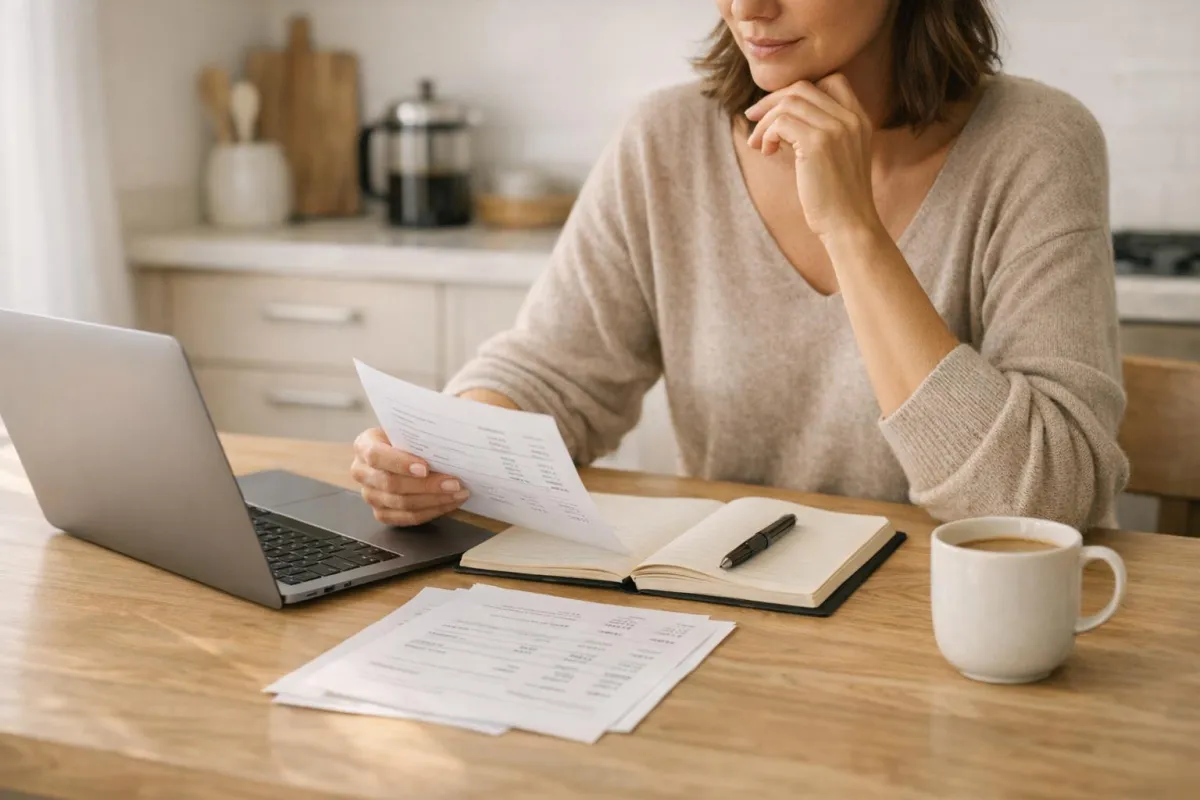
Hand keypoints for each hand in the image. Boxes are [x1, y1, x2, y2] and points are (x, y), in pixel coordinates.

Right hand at [351, 428, 469, 525]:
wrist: (399, 451)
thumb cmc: (406, 437)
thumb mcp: (407, 429)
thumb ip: (419, 432)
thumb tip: (447, 434)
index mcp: (364, 445)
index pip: (376, 456)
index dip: (400, 463)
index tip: (425, 468)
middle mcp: (361, 472)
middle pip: (391, 484)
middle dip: (427, 485)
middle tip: (454, 483)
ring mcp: (370, 495)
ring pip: (401, 504)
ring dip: (434, 500)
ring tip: (458, 493)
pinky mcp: (381, 513)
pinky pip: (406, 518)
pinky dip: (431, 512)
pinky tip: (449, 503)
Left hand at [745, 75, 881, 241]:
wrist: (850, 226)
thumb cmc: (837, 199)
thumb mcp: (837, 157)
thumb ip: (822, 133)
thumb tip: (781, 119)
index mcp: (859, 119)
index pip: (830, 81)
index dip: (797, 91)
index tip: (777, 110)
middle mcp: (851, 118)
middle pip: (802, 88)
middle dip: (772, 101)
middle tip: (752, 118)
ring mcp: (836, 129)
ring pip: (788, 103)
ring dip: (765, 121)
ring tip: (758, 144)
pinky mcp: (818, 143)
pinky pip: (780, 123)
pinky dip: (766, 134)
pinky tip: (767, 152)